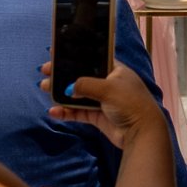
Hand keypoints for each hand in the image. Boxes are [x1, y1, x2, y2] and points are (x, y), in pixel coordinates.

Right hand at [41, 58, 167, 150]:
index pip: (92, 59)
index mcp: (115, 70)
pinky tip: (53, 111)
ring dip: (61, 93)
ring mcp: (103, 101)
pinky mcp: (98, 117)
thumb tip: (68, 89)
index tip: (56, 54)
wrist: (141, 133)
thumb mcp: (108, 88)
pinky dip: (66, 112)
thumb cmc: (130, 104)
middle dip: (63, 74)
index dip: (75, 56)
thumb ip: (85, 85)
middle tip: (45, 72)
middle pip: (81, 76)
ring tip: (44, 88)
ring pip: (77, 95)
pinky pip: (78, 112)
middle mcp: (108, 84)